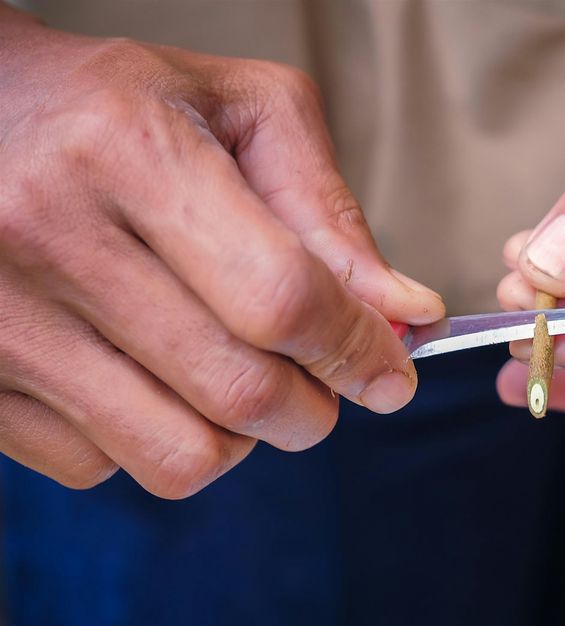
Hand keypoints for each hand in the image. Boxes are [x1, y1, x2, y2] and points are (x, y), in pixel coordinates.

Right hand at [0, 7, 442, 496]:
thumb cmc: (115, 107)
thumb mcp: (236, 111)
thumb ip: (327, 211)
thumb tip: (406, 315)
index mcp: (128, 151)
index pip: (280, 298)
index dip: (356, 350)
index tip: (389, 374)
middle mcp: (47, 234)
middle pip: (239, 391)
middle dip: (314, 408)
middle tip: (319, 382)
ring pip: (178, 455)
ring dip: (240, 438)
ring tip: (235, 381)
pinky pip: (98, 469)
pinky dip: (151, 440)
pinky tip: (150, 382)